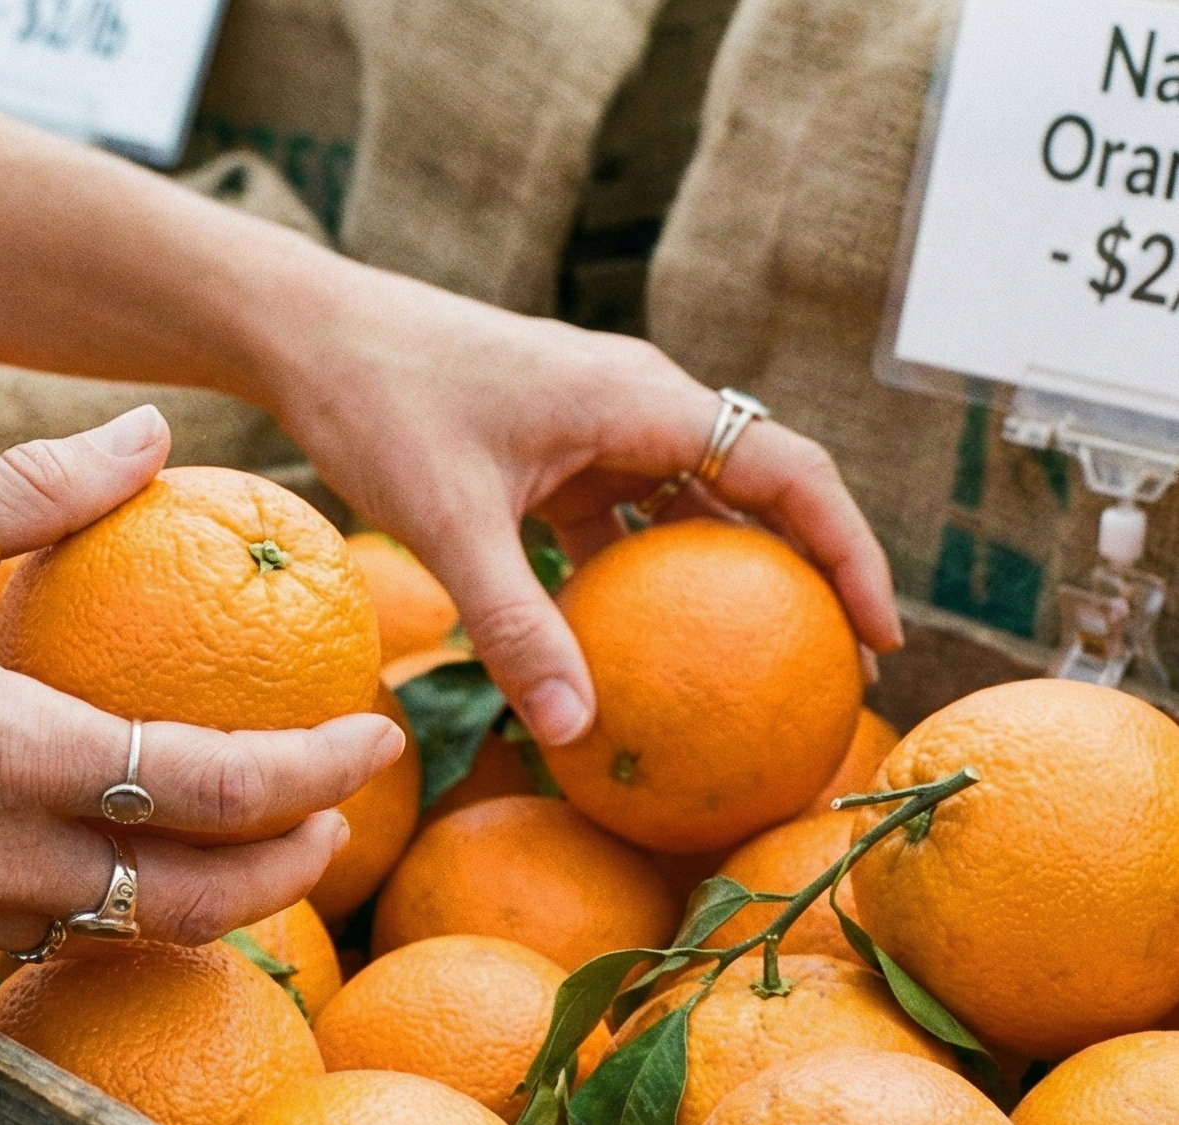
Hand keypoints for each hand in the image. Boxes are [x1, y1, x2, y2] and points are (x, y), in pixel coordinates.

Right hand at [0, 407, 403, 960]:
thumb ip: (35, 490)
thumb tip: (150, 431)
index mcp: (1, 752)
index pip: (214, 786)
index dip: (318, 771)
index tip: (373, 737)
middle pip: (194, 900)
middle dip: (292, 865)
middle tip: (338, 817)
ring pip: (117, 935)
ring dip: (205, 901)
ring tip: (248, 845)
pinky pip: (28, 940)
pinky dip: (97, 910)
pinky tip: (104, 858)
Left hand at [268, 268, 900, 746]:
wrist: (308, 332)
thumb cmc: (379, 404)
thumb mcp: (450, 523)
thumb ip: (515, 627)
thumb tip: (576, 730)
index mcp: (641, 401)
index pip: (789, 472)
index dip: (850, 551)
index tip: (878, 636)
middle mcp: (635, 403)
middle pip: (757, 487)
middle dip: (804, 571)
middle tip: (832, 670)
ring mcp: (591, 423)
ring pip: (687, 504)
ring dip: (720, 576)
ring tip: (748, 668)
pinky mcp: (548, 447)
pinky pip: (617, 516)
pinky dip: (634, 575)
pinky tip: (623, 648)